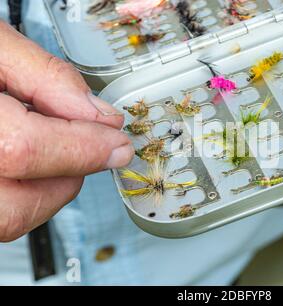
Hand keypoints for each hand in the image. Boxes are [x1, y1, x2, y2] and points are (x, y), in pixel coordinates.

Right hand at [0, 22, 133, 241]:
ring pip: (12, 218)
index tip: (117, 144)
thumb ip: (47, 77)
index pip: (25, 150)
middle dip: (68, 174)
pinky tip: (24, 159)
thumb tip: (99, 115)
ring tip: (45, 143)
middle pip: (19, 204)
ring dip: (49, 186)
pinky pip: (3, 215)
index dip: (84, 147)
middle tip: (81, 143)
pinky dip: (28, 192)